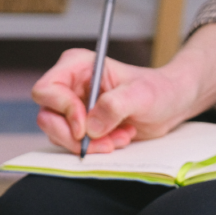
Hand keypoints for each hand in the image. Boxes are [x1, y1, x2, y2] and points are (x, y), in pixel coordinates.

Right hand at [31, 48, 181, 153]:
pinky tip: (117, 139)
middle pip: (47, 118)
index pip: (46, 90)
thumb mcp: (141, 95)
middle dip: (74, 137)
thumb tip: (91, 126)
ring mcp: (71, 108)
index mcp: (77, 66)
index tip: (86, 127)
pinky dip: (94, 148)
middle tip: (105, 142)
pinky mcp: (78, 126)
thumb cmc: (157, 90)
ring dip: (89, 145)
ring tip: (119, 137)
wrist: (168, 105)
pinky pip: (72, 145)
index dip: (63, 111)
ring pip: (58, 135)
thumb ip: (115, 105)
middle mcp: (69, 86)